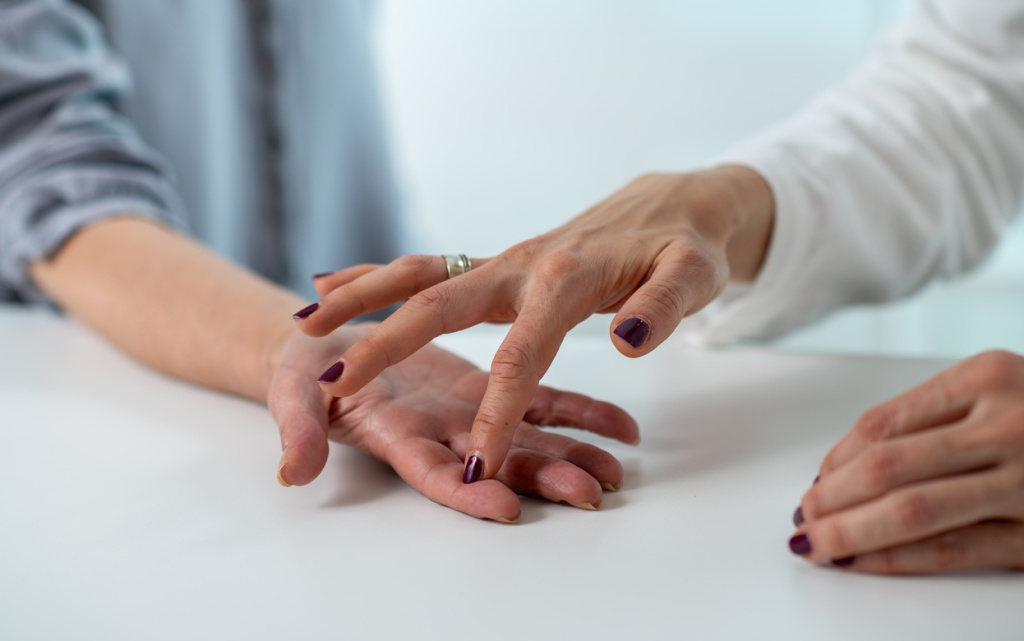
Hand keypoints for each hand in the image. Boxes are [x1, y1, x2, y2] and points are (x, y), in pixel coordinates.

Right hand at [266, 325, 639, 520]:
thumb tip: (293, 470)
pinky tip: (620, 426)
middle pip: (494, 461)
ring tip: (615, 470)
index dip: (464, 490)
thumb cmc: (304, 369)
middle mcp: (440, 430)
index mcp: (395, 432)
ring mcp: (468, 411)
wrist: (325, 344)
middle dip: (539, 478)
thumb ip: (298, 426)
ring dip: (571, 452)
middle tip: (587, 494)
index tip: (502, 506)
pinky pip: (540, 399)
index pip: (432, 469)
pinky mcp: (488, 385)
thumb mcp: (291, 392)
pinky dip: (579, 411)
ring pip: (527, 436)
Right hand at [292, 165, 772, 482]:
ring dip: (362, 295)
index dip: (499, 415)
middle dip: (382, 345)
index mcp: (561, 278)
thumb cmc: (686, 242)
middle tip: (332, 383)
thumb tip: (624, 341)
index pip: (521, 357)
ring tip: (306, 318)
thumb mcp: (694, 272)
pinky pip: (429, 270)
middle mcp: (518, 270)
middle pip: (435, 304)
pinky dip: (380, 275)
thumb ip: (662, 306)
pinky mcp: (499, 268)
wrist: (672, 199)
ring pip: (419, 278)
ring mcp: (503, 266)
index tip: (478, 467)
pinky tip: (336, 282)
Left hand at [790, 350, 1023, 572]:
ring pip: (915, 510)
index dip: (837, 459)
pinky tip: (865, 564)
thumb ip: (932, 417)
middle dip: (833, 498)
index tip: (816, 481)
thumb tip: (843, 465)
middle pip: (889, 466)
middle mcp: (1011, 423)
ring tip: (817, 543)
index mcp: (990, 375)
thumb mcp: (999, 388)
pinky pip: (958, 549)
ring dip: (853, 531)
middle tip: (803, 517)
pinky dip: (901, 559)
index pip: (884, 422)